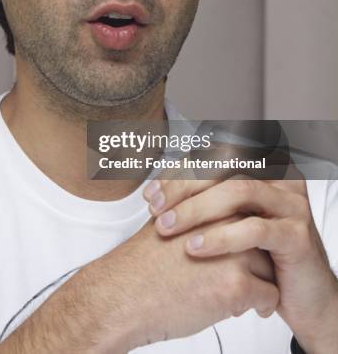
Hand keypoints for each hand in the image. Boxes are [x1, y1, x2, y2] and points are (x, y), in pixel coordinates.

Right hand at [72, 213, 277, 351]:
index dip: (253, 226)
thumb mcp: (170, 220)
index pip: (250, 206)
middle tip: (254, 266)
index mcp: (211, 202)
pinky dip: (262, 305)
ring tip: (244, 291)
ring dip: (261, 280)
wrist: (122, 296)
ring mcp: (233, 251)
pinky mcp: (237, 284)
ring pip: (271, 266)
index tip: (255, 238)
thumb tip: (216, 212)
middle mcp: (226, 221)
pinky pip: (270, 295)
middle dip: (260, 253)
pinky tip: (249, 308)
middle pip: (263, 235)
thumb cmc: (141, 264)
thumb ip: (197, 211)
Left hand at [143, 165, 337, 352]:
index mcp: (263, 169)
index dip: (181, 171)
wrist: (301, 297)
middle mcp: (280, 178)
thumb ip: (204, 200)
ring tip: (167, 227)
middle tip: (155, 208)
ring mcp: (291, 204)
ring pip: (238, 191)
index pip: (216, 156)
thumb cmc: (259, 256)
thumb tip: (154, 191)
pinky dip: (221, 237)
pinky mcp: (297, 234)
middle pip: (225, 167)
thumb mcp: (230, 222)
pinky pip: (255, 229)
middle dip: (183, 186)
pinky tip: (195, 248)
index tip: (152, 193)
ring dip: (196, 209)